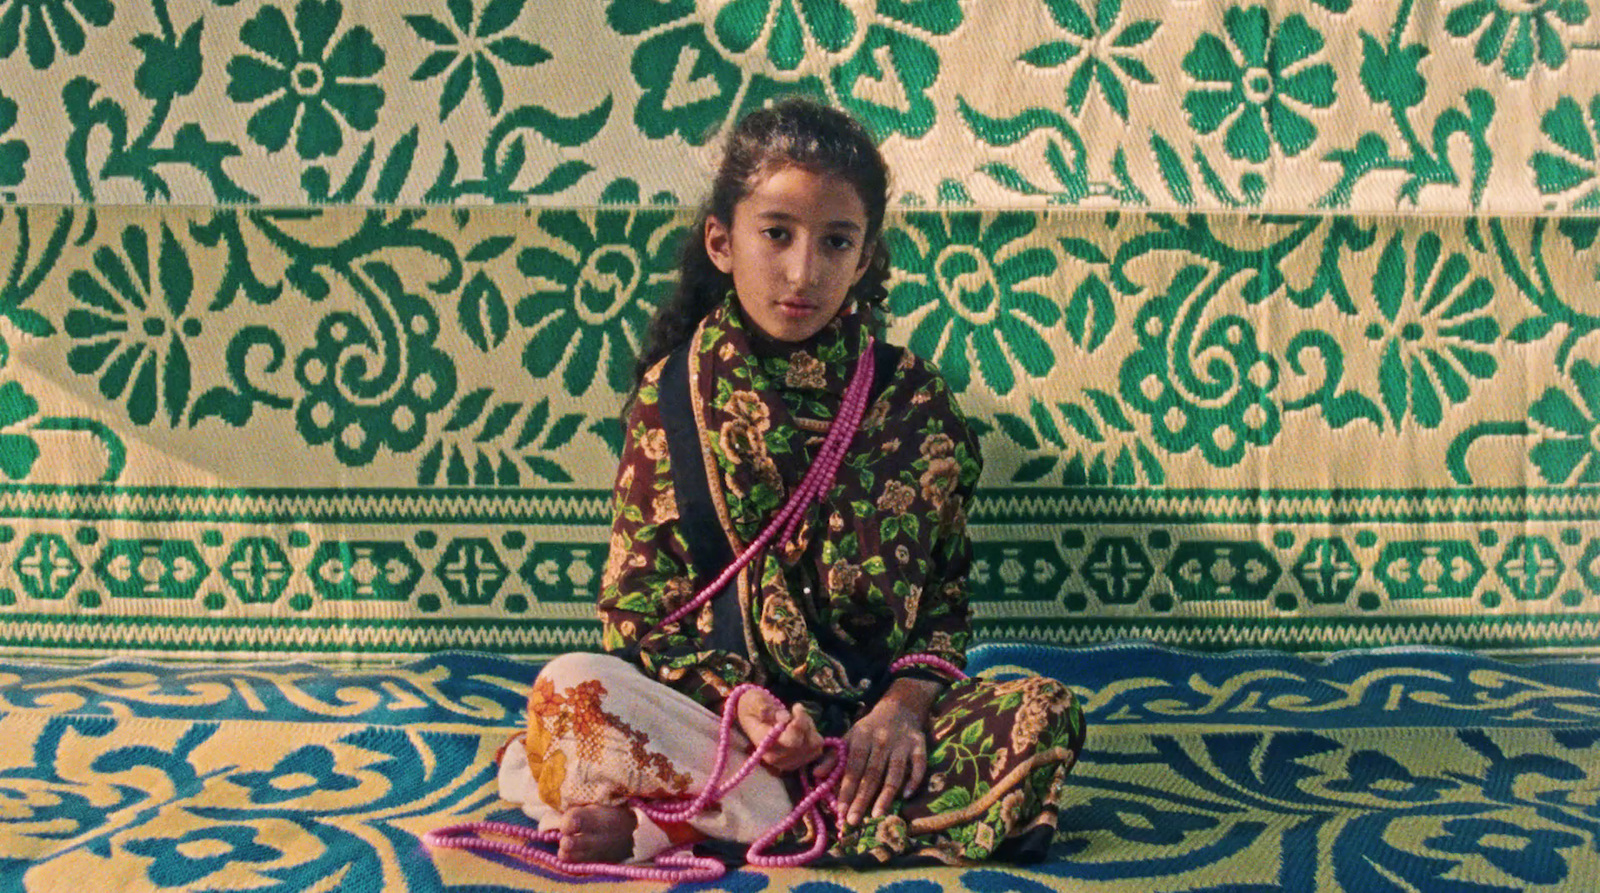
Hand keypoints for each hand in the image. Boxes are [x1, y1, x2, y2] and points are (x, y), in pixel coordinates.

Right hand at [735, 689, 823, 772]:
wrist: (753, 715)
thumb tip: (783, 718)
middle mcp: (775, 757)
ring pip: (813, 746)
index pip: (789, 741)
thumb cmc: (753, 706)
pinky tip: (803, 727)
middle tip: (796, 709)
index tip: (796, 706)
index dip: (799, 725)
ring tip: (798, 718)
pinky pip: (816, 749)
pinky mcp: (797, 761)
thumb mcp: (755, 700)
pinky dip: (813, 735)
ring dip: (810, 729)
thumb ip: (765, 707)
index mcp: (763, 743)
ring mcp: (787, 762)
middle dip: (805, 723)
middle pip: (803, 745)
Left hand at [815, 677, 939, 824]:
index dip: (846, 789)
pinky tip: (906, 796)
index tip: (840, 811)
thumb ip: (834, 757)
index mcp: (861, 737)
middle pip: (872, 774)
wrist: (898, 708)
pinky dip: (914, 780)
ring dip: (886, 795)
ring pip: (894, 773)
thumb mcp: (849, 737)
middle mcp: (882, 741)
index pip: (852, 767)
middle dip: (862, 799)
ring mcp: (901, 744)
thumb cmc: (869, 729)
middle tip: (854, 821)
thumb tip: (817, 774)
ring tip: (877, 815)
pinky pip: (919, 765)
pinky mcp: (919, 745)